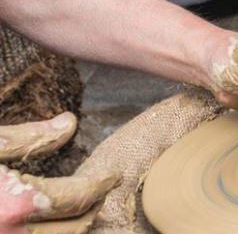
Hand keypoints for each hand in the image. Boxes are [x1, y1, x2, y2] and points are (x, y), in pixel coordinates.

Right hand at [0, 114, 121, 232]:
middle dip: (91, 208)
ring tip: (81, 204)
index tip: (114, 176)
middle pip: (71, 230)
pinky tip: (48, 218)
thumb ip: (25, 137)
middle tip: (103, 189)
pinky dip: (49, 232)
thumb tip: (68, 124)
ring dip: (71, 226)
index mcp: (12, 207)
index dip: (100, 185)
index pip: (74, 198)